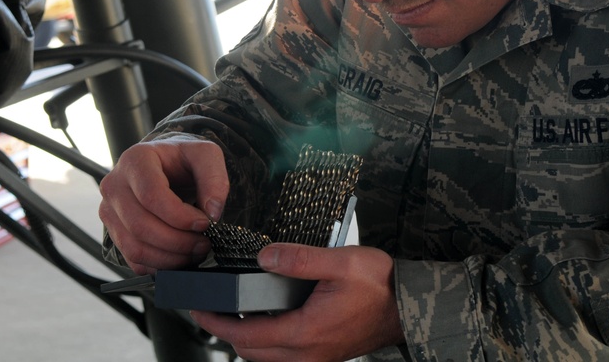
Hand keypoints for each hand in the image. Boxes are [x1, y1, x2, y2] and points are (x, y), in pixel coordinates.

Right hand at [98, 136, 228, 275]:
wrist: (166, 166)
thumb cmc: (182, 160)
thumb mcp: (205, 155)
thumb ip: (214, 178)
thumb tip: (213, 212)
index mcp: (136, 160)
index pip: (151, 195)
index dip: (180, 216)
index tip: (204, 224)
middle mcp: (115, 185)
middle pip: (141, 225)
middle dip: (178, 242)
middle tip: (204, 243)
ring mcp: (110, 210)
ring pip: (135, 247)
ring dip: (170, 258)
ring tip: (195, 251)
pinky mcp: (113, 231)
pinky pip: (132, 259)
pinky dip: (159, 265)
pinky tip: (179, 256)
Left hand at [190, 244, 403, 361]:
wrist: (408, 305)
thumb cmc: (380, 285)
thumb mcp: (341, 261)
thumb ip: (299, 259)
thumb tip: (264, 256)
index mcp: (307, 332)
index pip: (247, 336)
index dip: (217, 323)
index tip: (200, 308)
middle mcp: (308, 353)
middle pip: (250, 352)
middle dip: (224, 332)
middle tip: (208, 307)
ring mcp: (316, 358)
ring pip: (266, 358)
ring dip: (244, 339)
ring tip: (230, 312)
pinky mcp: (322, 354)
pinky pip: (283, 357)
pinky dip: (265, 343)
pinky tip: (264, 320)